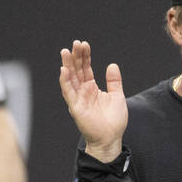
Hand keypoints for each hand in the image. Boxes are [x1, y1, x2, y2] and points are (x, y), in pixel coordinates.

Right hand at [59, 40, 127, 161]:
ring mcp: (78, 99)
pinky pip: (68, 92)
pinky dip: (65, 81)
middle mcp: (83, 91)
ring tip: (66, 51)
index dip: (85, 56)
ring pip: (70, 78)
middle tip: (75, 43)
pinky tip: (64, 70)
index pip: (86, 68)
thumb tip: (112, 65)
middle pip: (77, 70)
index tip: (84, 44)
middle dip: (75, 56)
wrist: (111, 138)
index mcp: (92, 88)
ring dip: (67, 65)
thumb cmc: (114, 121)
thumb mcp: (117, 96)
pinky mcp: (75, 107)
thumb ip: (114, 81)